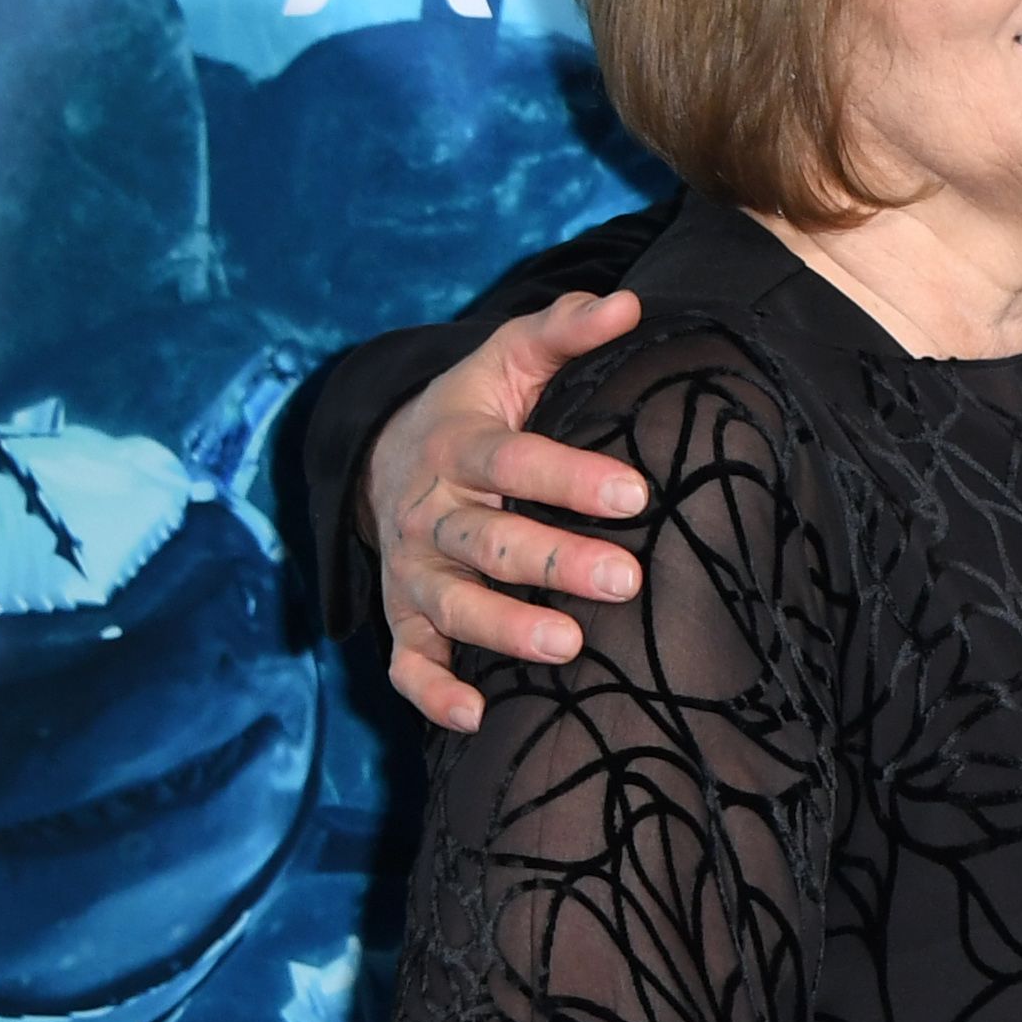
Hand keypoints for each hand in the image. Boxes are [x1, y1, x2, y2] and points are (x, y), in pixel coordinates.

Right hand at [369, 291, 651, 731]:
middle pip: (489, 540)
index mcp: (457, 448)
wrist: (385, 460)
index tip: (636, 492)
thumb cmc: (473, 411)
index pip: (513, 460)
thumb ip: (564, 330)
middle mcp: (430, 513)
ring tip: (567, 646)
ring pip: (452, 604)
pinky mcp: (404, 618)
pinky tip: (475, 716)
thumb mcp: (508, 360)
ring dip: (504, 629)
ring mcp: (414, 570)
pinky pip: (407, 663)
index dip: (570, 478)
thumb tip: (627, 305)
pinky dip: (431, 692)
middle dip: (555, 562)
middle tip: (626, 578)